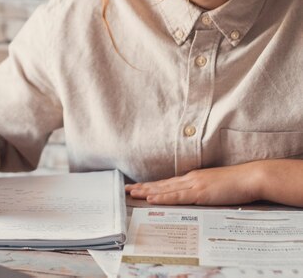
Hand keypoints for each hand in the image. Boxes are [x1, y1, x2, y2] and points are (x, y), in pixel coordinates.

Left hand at [125, 163, 261, 205]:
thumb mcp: (215, 186)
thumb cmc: (237, 183)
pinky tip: (151, 199)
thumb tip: (194, 196)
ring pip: (165, 190)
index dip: (151, 186)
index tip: (138, 187)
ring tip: (132, 193)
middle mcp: (190, 179)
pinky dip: (162, 198)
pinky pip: (177, 196)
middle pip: (162, 185)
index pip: (167, 183)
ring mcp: (193, 185)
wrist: (250, 177)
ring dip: (147, 192)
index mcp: (193, 178)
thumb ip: (202, 190)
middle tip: (126, 189)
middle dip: (143, 187)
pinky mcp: (199, 193)